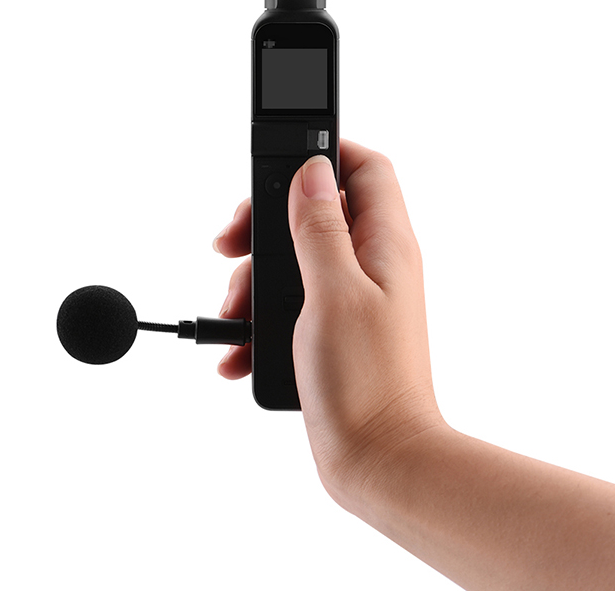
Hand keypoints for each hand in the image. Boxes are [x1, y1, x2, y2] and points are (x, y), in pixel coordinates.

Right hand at [213, 139, 444, 496]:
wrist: (378, 460)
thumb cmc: (365, 380)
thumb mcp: (333, 291)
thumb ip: (319, 228)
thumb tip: (312, 172)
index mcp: (385, 244)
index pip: (364, 169)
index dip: (325, 154)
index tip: (278, 164)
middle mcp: (372, 265)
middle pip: (316, 211)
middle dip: (265, 223)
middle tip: (229, 244)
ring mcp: (351, 298)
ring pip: (293, 259)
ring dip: (253, 278)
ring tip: (231, 310)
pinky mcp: (330, 330)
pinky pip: (288, 304)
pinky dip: (259, 319)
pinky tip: (239, 347)